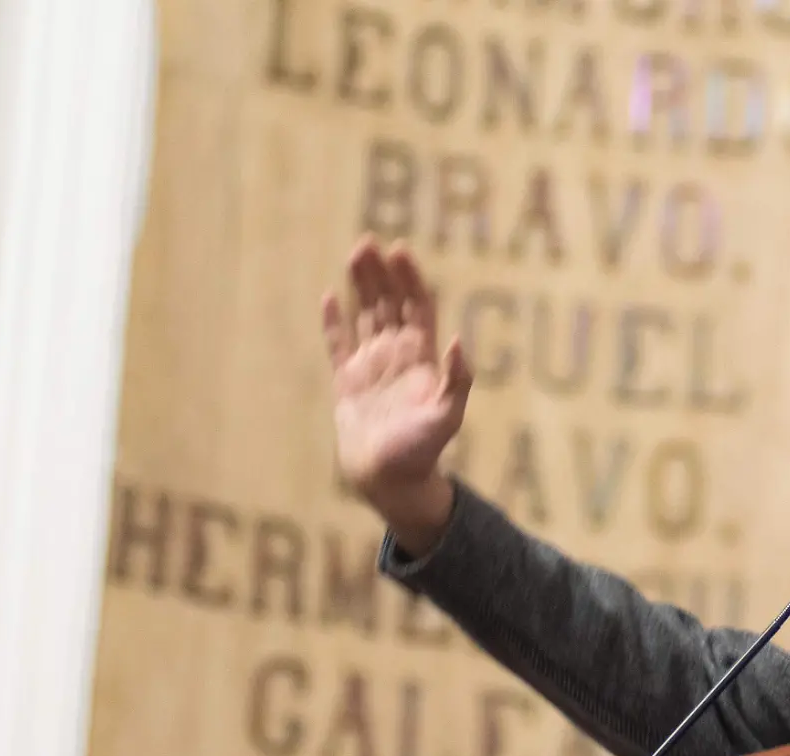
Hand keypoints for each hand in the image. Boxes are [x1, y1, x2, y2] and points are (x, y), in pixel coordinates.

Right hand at [322, 236, 470, 552]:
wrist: (391, 481)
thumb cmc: (422, 451)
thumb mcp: (447, 416)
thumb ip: (458, 379)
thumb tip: (459, 340)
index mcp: (423, 359)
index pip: (417, 308)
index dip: (410, 279)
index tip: (400, 250)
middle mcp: (398, 356)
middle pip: (390, 304)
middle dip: (381, 273)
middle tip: (368, 241)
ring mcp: (371, 366)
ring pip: (365, 316)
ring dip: (361, 286)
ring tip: (354, 253)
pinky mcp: (347, 381)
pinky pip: (338, 344)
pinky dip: (333, 321)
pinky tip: (330, 296)